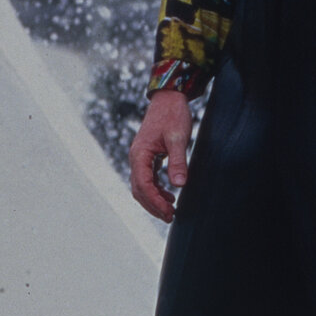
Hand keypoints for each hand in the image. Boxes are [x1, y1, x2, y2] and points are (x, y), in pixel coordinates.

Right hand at [129, 89, 193, 222]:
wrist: (168, 98)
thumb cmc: (173, 114)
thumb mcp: (178, 138)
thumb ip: (178, 161)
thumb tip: (179, 185)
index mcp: (140, 154)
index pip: (143, 185)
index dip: (155, 202)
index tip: (169, 213)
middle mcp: (136, 157)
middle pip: (139, 190)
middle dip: (153, 206)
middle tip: (170, 217)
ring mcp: (140, 157)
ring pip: (141, 186)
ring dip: (153, 200)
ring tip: (170, 210)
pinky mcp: (147, 156)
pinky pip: (147, 178)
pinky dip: (155, 190)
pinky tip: (169, 195)